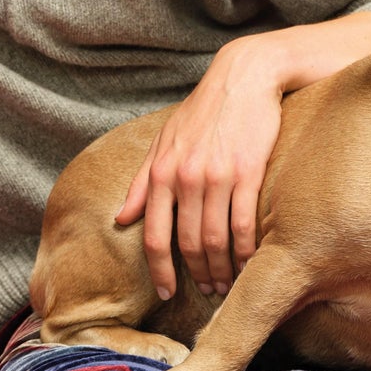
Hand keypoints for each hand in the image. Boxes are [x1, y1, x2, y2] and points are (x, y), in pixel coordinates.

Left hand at [115, 37, 284, 299]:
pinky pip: (244, 224)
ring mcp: (217, 176)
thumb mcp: (163, 141)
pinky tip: (250, 263)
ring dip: (222, 269)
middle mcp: (185, 177)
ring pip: (216, 239)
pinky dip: (246, 251)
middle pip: (188, 244)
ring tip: (228, 283)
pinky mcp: (248, 171)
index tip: (167, 293)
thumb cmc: (203, 111)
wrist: (244, 77)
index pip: (154, 236)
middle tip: (208, 291)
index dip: (160, 271)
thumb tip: (120, 218)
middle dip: (197, 275)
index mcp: (161, 173)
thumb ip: (141, 182)